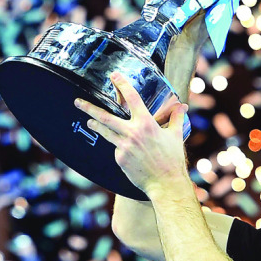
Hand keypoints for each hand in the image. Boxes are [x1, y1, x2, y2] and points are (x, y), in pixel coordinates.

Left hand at [75, 73, 191, 198]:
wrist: (165, 183)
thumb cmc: (172, 159)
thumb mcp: (176, 135)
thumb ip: (176, 119)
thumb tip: (182, 107)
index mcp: (146, 124)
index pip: (132, 98)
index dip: (122, 85)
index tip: (114, 76)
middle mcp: (132, 133)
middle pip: (105, 117)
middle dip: (89, 108)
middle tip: (78, 102)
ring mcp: (123, 146)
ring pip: (105, 132)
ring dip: (95, 125)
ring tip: (88, 120)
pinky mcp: (120, 159)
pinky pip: (116, 148)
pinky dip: (119, 146)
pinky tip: (126, 151)